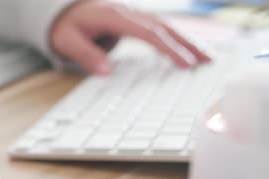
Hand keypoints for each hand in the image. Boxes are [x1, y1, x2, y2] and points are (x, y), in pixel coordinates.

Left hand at [51, 0, 210, 74]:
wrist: (66, 9)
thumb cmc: (67, 25)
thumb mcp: (67, 40)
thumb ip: (85, 54)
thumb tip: (106, 72)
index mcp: (114, 16)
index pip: (147, 32)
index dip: (167, 47)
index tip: (184, 62)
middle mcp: (129, 13)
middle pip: (164, 27)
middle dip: (187, 44)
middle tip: (207, 61)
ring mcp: (135, 16)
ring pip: (167, 27)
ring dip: (188, 41)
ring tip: (209, 57)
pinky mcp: (137, 21)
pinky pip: (162, 29)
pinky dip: (179, 39)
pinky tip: (192, 50)